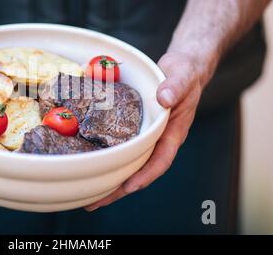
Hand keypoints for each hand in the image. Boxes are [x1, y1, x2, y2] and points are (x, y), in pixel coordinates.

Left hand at [85, 52, 202, 210]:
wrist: (182, 69)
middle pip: (140, 169)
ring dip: (111, 179)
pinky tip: (93, 165)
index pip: (161, 159)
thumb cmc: (185, 73)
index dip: (145, 175)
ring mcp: (148, 136)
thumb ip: (175, 86)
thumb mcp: (182, 75)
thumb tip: (164, 99)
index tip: (129, 186)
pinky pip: (123, 148)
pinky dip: (110, 159)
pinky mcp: (136, 129)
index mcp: (173, 132)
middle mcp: (159, 139)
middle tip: (94, 203)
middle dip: (119, 189)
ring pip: (130, 163)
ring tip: (88, 195)